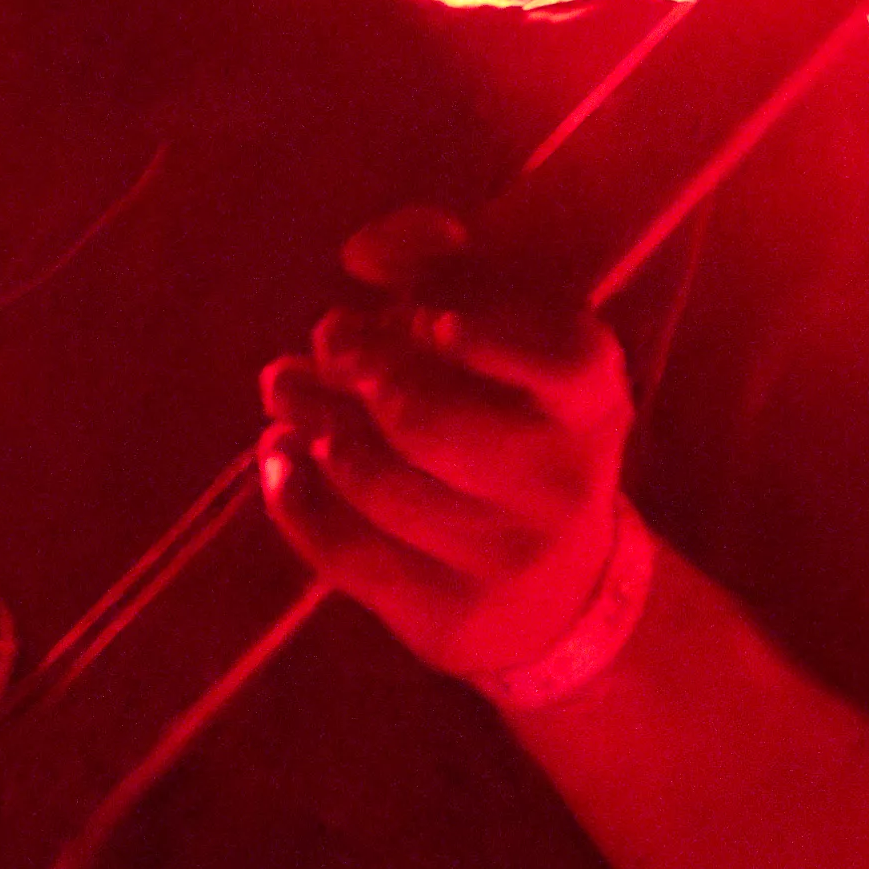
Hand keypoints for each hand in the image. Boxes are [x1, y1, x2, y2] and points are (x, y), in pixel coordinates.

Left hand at [255, 208, 644, 692]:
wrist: (563, 591)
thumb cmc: (522, 427)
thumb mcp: (518, 343)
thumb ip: (450, 269)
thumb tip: (365, 254)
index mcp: (590, 400)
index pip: (553, 361)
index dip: (488, 337)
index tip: (432, 321)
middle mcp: (558, 483)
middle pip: (426, 417)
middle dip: (356, 366)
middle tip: (329, 337)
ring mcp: (502, 557)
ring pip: (374, 482)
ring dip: (311, 421)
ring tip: (284, 388)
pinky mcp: (444, 614)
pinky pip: (344, 550)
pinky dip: (292, 495)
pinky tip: (278, 454)